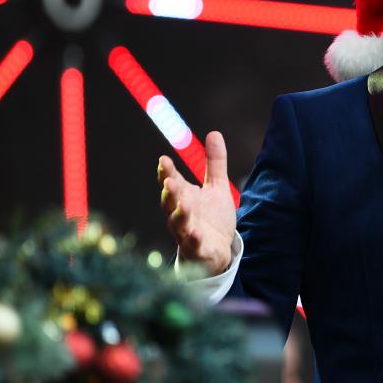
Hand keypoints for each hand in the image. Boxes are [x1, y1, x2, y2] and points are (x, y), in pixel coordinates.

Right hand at [158, 131, 236, 275]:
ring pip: (178, 224)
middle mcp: (181, 214)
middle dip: (169, 192)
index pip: (172, 182)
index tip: (164, 160)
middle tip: (169, 181)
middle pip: (170, 202)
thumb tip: (214, 133)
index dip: (166, 172)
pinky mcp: (197, 249)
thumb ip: (215, 163)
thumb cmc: (212, 218)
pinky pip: (192, 245)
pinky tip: (195, 233)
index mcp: (184, 197)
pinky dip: (193, 239)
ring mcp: (187, 232)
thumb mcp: (217, 187)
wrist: (218, 250)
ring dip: (179, 215)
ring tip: (184, 204)